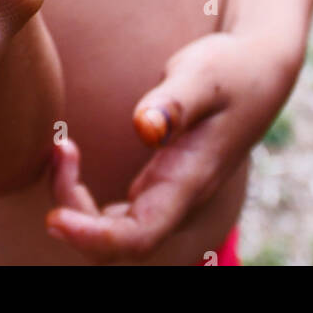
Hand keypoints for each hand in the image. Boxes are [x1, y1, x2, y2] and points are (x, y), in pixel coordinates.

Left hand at [45, 30, 301, 262]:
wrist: (258, 72)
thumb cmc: (231, 70)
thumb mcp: (205, 75)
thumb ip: (175, 101)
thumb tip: (144, 126)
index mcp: (189, 181)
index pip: (139, 236)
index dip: (93, 238)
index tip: (53, 217)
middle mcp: (177, 199)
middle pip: (118, 242)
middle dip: (74, 214)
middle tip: (59, 150)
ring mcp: (167, 195)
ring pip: (114, 231)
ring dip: (75, 204)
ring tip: (61, 148)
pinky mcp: (158, 183)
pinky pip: (115, 213)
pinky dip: (83, 195)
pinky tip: (70, 154)